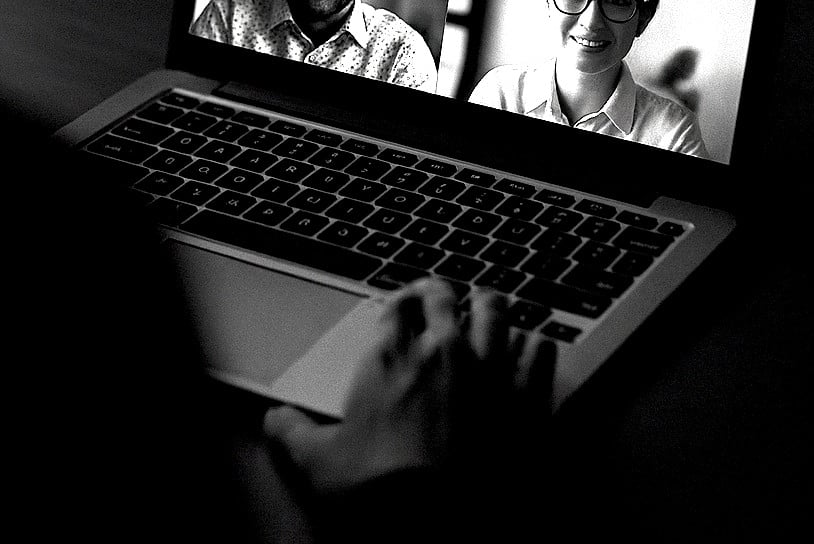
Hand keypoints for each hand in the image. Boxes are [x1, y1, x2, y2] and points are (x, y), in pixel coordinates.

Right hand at [261, 277, 556, 497]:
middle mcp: (441, 352)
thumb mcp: (317, 464)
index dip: (400, 298)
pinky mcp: (528, 398)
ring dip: (493, 306)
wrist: (438, 523)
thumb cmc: (377, 491)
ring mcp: (490, 371)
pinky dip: (536, 346)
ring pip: (497, 314)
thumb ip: (292, 433)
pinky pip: (539, 354)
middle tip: (445, 292)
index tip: (404, 301)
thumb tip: (274, 420)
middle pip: (446, 298)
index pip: (395, 306)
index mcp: (389, 358)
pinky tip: (535, 345)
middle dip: (445, 292)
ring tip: (491, 301)